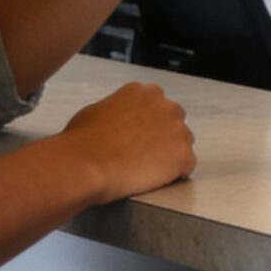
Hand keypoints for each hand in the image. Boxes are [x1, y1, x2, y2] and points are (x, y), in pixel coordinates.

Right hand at [57, 82, 196, 204]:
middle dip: (163, 135)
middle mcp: (165, 105)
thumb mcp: (95, 110)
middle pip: (174, 120)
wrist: (86, 165)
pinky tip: (156, 178)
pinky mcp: (182, 154)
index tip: (140, 135)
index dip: (149, 122)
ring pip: (183, 143)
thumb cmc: (83, 141)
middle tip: (144, 152)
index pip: (157, 104)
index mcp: (143, 92)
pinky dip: (176, 174)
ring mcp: (177, 129)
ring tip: (147, 169)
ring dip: (170, 154)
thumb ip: (116, 109)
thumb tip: (118, 117)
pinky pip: (187, 165)